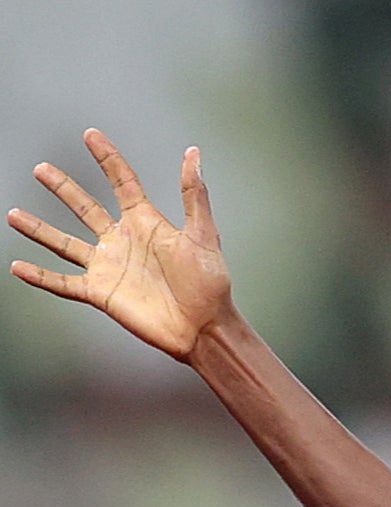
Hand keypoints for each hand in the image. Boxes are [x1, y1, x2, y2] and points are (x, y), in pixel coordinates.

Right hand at [9, 129, 231, 361]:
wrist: (205, 327)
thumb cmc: (210, 285)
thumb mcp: (202, 234)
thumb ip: (194, 194)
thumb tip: (194, 155)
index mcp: (146, 224)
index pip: (122, 182)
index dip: (107, 158)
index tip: (91, 135)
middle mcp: (123, 241)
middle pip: (85, 208)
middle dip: (63, 188)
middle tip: (41, 169)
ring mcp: (109, 267)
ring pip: (65, 243)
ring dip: (40, 230)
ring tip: (14, 215)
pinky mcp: (101, 293)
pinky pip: (63, 283)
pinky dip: (40, 276)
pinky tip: (18, 266)